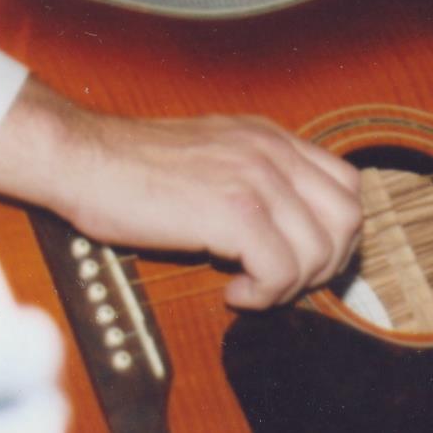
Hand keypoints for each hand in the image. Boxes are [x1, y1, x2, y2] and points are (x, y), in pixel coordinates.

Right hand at [0, 80, 361, 308]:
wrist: (84, 159)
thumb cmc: (133, 167)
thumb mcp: (214, 154)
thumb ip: (257, 177)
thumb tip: (288, 229)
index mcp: (274, 139)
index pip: (348, 185)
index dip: (337, 232)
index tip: (304, 259)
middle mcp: (275, 153)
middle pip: (348, 219)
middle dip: (326, 264)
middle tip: (284, 283)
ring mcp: (258, 179)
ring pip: (320, 249)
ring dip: (291, 285)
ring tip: (252, 289)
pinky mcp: (234, 211)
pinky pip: (281, 268)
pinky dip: (264, 293)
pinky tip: (233, 291)